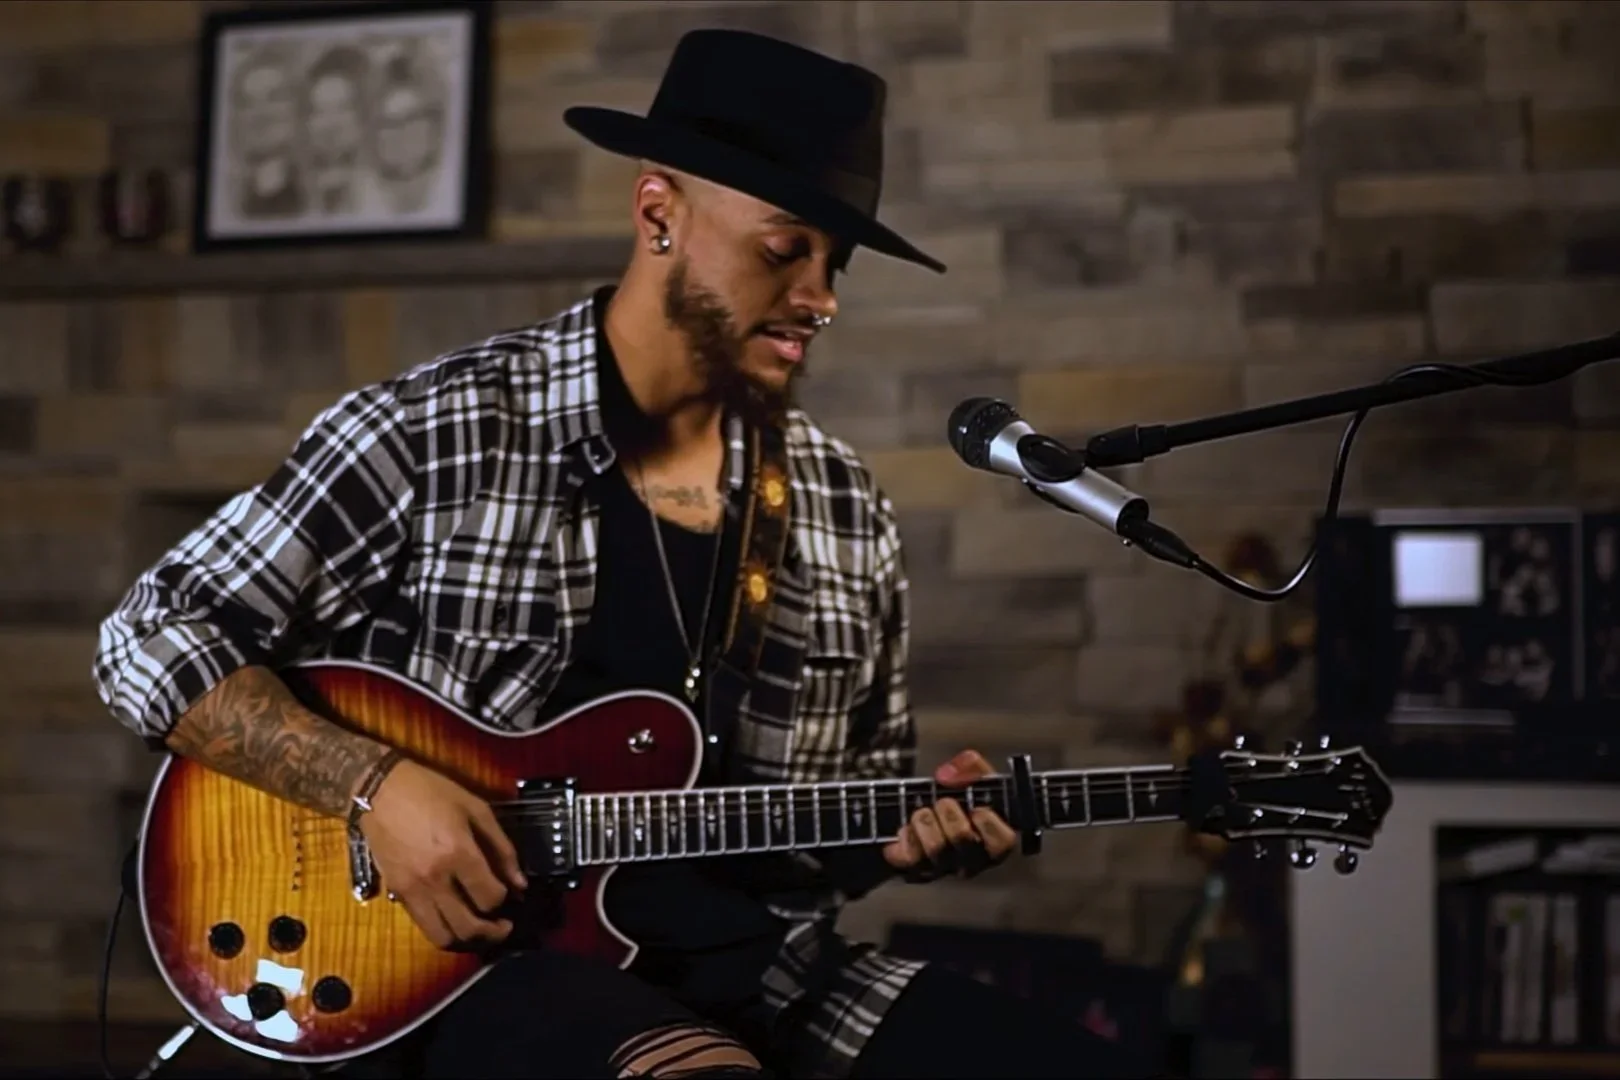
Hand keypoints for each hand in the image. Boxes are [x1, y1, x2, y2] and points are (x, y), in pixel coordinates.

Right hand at [360, 758, 527, 950]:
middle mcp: (434, 878)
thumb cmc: (431, 792)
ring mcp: (412, 890)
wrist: (379, 790)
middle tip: (504, 926)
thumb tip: (519, 882)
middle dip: (493, 933)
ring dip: (467, 941)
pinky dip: (443, 929)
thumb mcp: (476, 809)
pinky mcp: (397, 893)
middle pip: (468, 928)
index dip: (506, 901)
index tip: (512, 894)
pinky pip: (423, 925)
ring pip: (442, 937)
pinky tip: (455, 917)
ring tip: (480, 929)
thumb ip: (502, 847)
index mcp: (458, 852)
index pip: (490, 898)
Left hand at [881, 750, 1017, 881]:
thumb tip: (947, 775)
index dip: (990, 824)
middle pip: (964, 839)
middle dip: (950, 812)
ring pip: (936, 849)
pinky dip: (906, 836)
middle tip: (943, 801)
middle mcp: (972, 859)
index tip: (977, 807)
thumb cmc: (957, 799)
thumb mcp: (971, 776)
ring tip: (922, 811)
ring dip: (926, 821)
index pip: (1003, 841)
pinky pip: (910, 858)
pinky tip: (908, 827)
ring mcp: (946, 868)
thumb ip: (969, 766)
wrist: (923, 814)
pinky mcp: (918, 871)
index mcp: (993, 838)